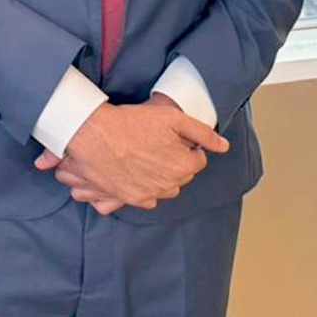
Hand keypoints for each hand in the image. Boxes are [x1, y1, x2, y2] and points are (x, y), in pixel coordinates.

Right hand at [34, 95, 227, 211]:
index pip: (197, 159)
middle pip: (182, 175)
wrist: (93, 134)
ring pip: (165, 187)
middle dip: (175, 161)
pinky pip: (148, 198)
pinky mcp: (130, 199)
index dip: (186, 146)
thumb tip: (223, 146)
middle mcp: (170, 185)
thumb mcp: (172, 118)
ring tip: (146, 157)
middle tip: (157, 144)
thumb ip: (202, 132)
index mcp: (184, 166)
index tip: (172, 137)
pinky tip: (136, 171)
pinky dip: (145, 188)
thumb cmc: (131, 123)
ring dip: (161, 176)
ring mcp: (149, 194)